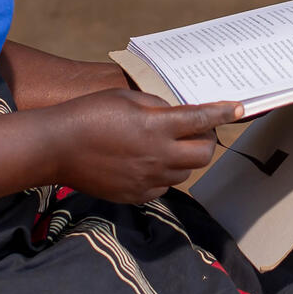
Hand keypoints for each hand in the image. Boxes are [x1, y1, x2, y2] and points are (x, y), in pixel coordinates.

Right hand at [50, 90, 241, 203]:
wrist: (56, 147)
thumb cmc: (88, 114)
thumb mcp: (126, 98)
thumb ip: (157, 107)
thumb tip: (176, 115)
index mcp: (157, 127)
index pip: (202, 120)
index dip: (222, 113)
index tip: (237, 108)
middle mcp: (157, 156)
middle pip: (203, 155)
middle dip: (206, 141)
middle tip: (198, 132)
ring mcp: (147, 179)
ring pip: (184, 173)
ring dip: (184, 159)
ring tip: (168, 146)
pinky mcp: (135, 195)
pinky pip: (163, 187)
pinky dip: (164, 175)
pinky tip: (148, 163)